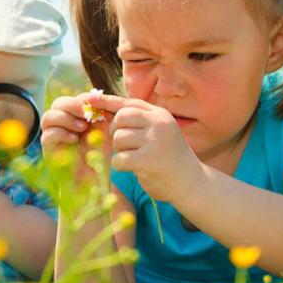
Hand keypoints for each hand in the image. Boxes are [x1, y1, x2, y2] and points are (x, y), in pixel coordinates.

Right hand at [41, 92, 112, 167]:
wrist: (93, 179)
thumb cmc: (100, 155)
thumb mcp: (105, 131)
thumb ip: (103, 113)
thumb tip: (98, 96)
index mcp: (75, 117)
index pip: (74, 99)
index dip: (84, 99)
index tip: (98, 105)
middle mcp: (61, 124)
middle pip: (58, 103)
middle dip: (72, 105)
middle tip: (86, 113)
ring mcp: (53, 136)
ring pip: (48, 116)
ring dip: (66, 118)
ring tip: (82, 128)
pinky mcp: (48, 150)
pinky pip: (47, 135)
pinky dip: (61, 134)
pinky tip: (74, 139)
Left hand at [88, 93, 202, 203]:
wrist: (192, 184)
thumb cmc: (169, 158)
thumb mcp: (159, 133)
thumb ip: (138, 121)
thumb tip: (104, 108)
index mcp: (160, 115)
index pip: (129, 103)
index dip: (107, 101)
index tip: (90, 98)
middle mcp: (158, 124)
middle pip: (120, 119)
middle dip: (115, 132)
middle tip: (124, 145)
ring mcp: (154, 141)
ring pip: (118, 139)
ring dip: (120, 151)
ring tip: (133, 158)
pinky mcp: (148, 160)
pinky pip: (119, 159)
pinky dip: (120, 166)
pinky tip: (132, 169)